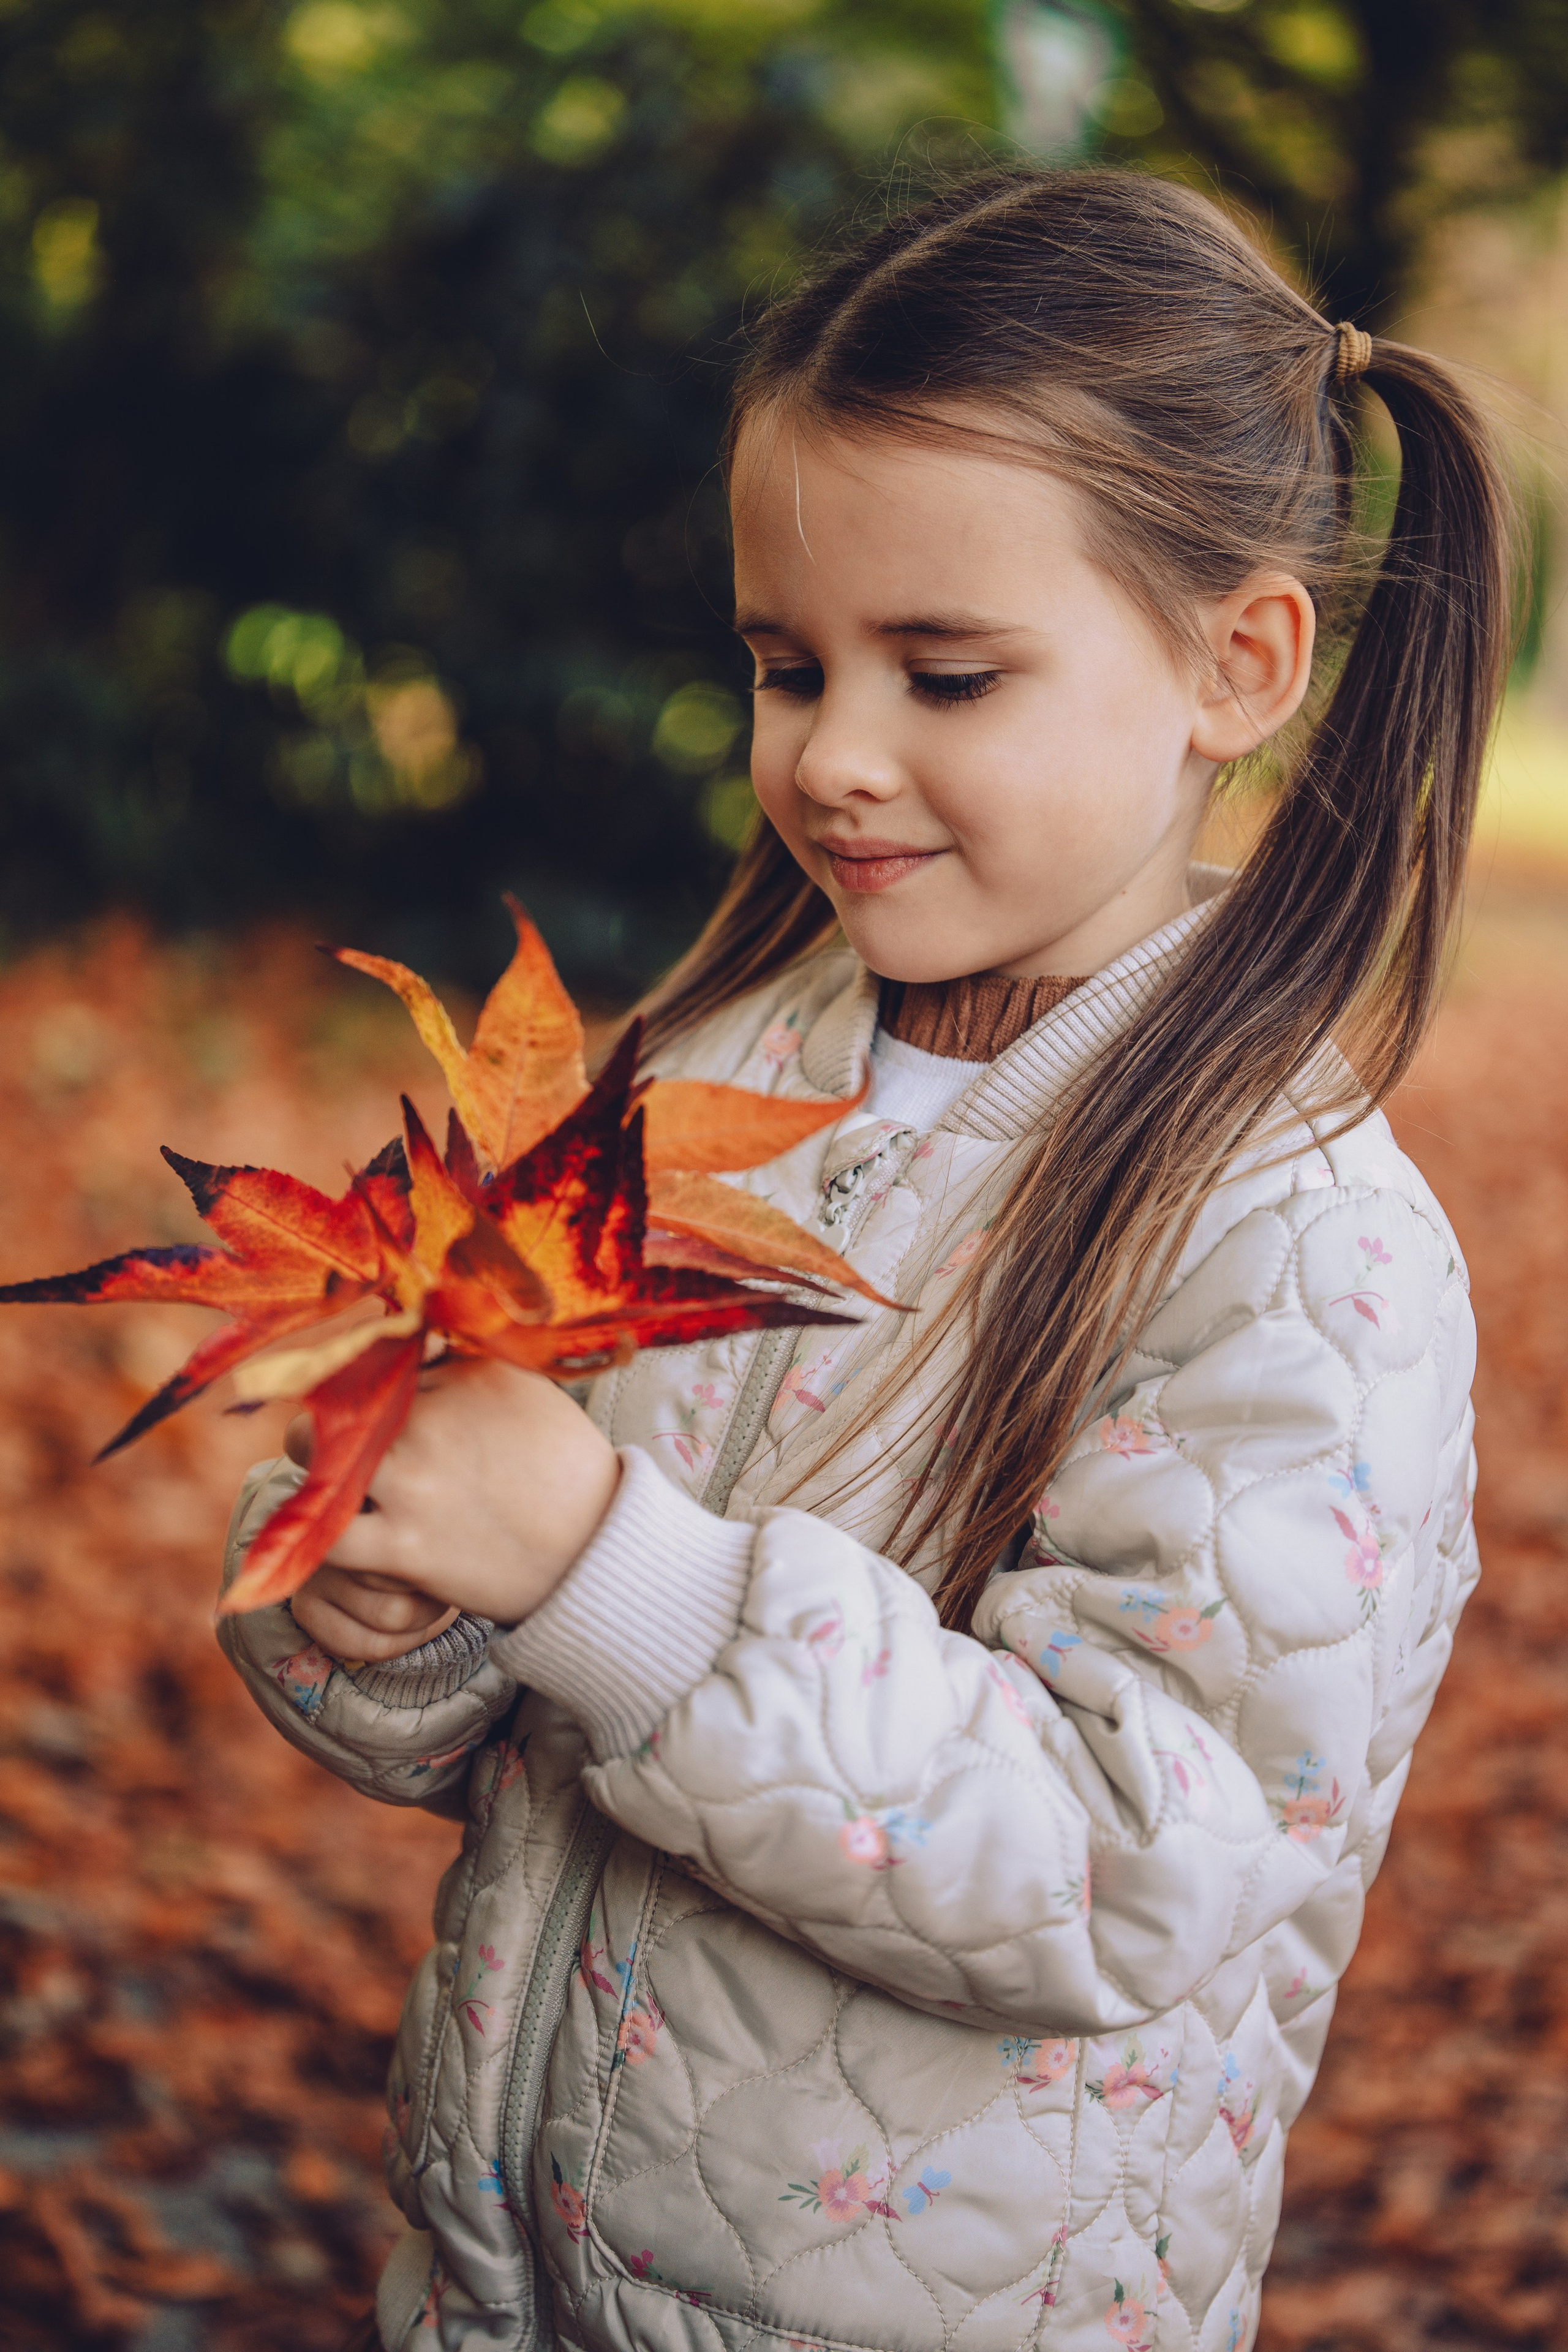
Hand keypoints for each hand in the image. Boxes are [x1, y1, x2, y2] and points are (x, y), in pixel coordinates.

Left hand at [286, 1357, 620, 1663]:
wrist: (595, 1552)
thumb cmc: (567, 1469)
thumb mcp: (531, 1388)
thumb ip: (472, 1361)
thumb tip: (416, 1343)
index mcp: (467, 1374)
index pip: (388, 1362)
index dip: (373, 1382)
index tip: (374, 1400)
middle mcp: (434, 1420)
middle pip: (342, 1400)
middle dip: (334, 1415)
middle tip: (336, 1436)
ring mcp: (415, 1484)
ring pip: (315, 1457)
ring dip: (314, 1465)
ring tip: (327, 1478)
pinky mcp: (404, 1548)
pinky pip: (326, 1535)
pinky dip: (314, 1531)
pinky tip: (324, 1528)